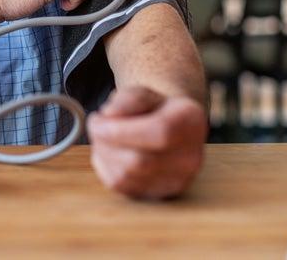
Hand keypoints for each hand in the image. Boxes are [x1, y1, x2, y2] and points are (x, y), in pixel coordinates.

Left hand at [86, 86, 206, 199]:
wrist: (169, 130)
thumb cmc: (152, 109)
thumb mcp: (142, 92)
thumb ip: (128, 99)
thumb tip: (109, 114)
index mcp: (190, 122)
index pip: (159, 132)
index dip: (120, 130)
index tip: (97, 120)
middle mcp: (190, 156)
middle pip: (139, 161)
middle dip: (105, 142)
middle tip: (96, 125)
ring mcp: (178, 180)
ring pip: (126, 176)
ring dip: (103, 154)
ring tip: (104, 137)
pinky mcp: (160, 194)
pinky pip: (120, 186)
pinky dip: (106, 167)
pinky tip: (110, 152)